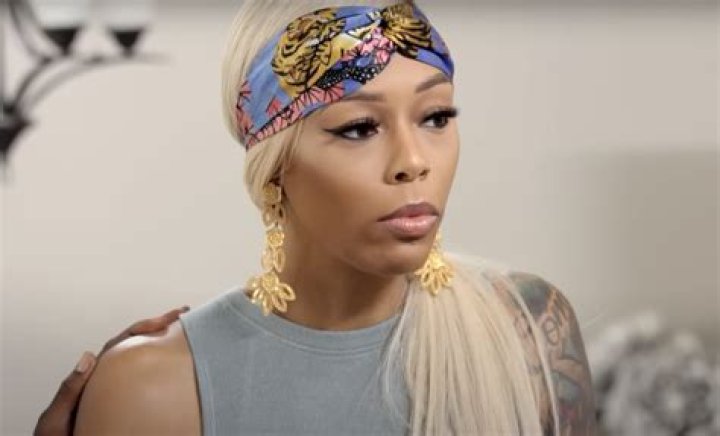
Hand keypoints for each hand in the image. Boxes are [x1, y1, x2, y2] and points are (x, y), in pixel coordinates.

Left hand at [33, 305, 189, 435]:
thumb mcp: (56, 419)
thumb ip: (70, 390)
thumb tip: (88, 357)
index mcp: (91, 378)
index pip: (120, 343)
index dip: (143, 327)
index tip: (166, 319)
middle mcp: (105, 380)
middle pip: (134, 345)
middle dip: (158, 327)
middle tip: (182, 315)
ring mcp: (115, 391)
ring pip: (140, 361)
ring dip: (159, 343)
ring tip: (182, 334)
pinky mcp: (124, 408)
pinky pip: (143, 383)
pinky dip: (158, 370)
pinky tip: (173, 371)